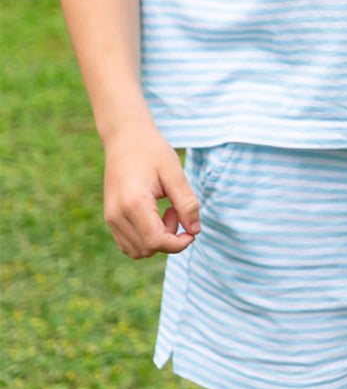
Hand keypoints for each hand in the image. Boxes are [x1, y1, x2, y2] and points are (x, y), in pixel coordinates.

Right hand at [102, 121, 200, 257]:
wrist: (125, 137)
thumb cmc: (152, 151)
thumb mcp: (175, 173)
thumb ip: (187, 203)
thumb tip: (195, 231)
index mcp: (133, 204)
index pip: (155, 242)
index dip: (178, 244)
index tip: (192, 231)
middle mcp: (116, 216)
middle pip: (146, 249)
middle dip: (169, 238)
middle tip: (176, 209)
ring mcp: (110, 218)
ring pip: (136, 250)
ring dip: (157, 239)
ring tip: (166, 211)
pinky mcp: (110, 218)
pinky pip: (128, 243)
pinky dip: (145, 237)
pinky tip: (155, 215)